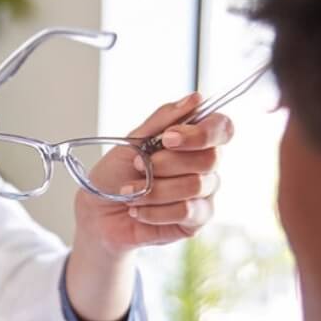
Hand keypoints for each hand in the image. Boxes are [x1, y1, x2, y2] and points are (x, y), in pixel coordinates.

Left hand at [74, 93, 232, 254]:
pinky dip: (155, 210)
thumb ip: (162, 120)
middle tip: (138, 166)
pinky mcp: (195, 221)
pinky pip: (186, 211)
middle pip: (210, 158)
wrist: (98, 213)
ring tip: (130, 192)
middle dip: (167, 163)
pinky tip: (137, 210)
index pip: (221, 128)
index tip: (168, 138)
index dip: (201, 133)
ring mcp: (203, 195)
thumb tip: (195, 99)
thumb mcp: (132, 141)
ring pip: (194, 186)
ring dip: (154, 189)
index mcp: (194, 140)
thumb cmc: (116, 175)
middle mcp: (205, 166)